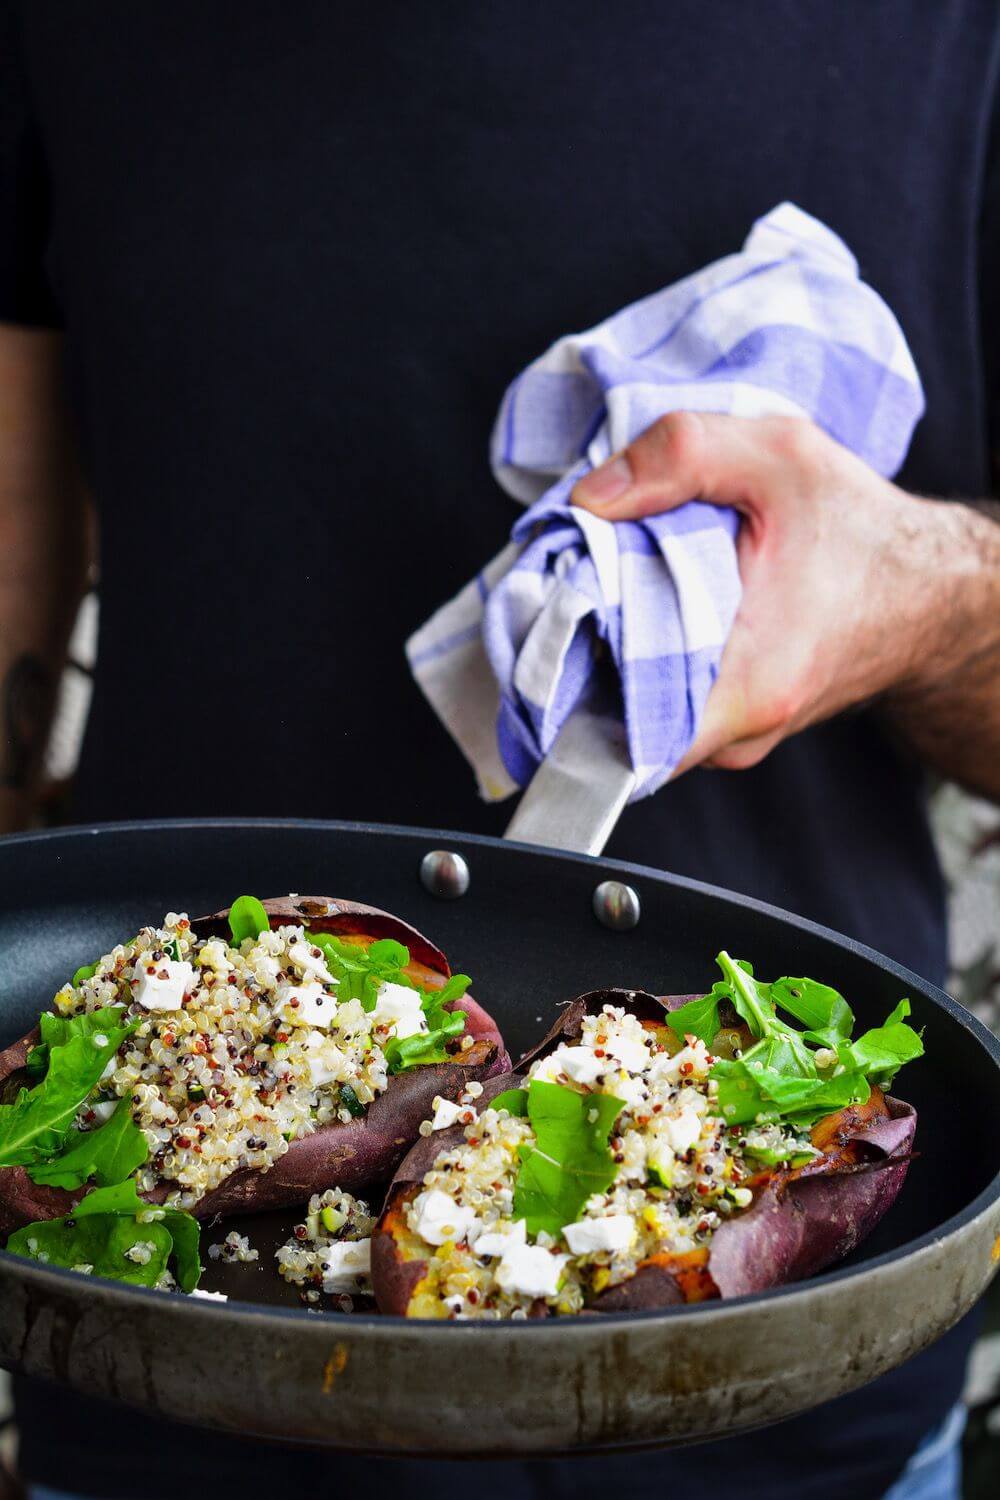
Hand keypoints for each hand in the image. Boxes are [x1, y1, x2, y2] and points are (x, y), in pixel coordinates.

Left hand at [572, 411, 971, 775]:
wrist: (927, 591)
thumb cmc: (860, 530)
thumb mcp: (778, 455)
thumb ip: (680, 455)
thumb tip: (587, 497)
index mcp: (749, 685)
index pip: (619, 729)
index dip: (569, 672)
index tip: (554, 611)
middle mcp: (737, 733)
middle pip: (613, 710)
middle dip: (580, 643)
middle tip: (574, 573)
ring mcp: (733, 740)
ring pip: (634, 706)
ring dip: (612, 646)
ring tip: (620, 580)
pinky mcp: (728, 728)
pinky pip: (659, 700)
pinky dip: (642, 654)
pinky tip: (651, 603)